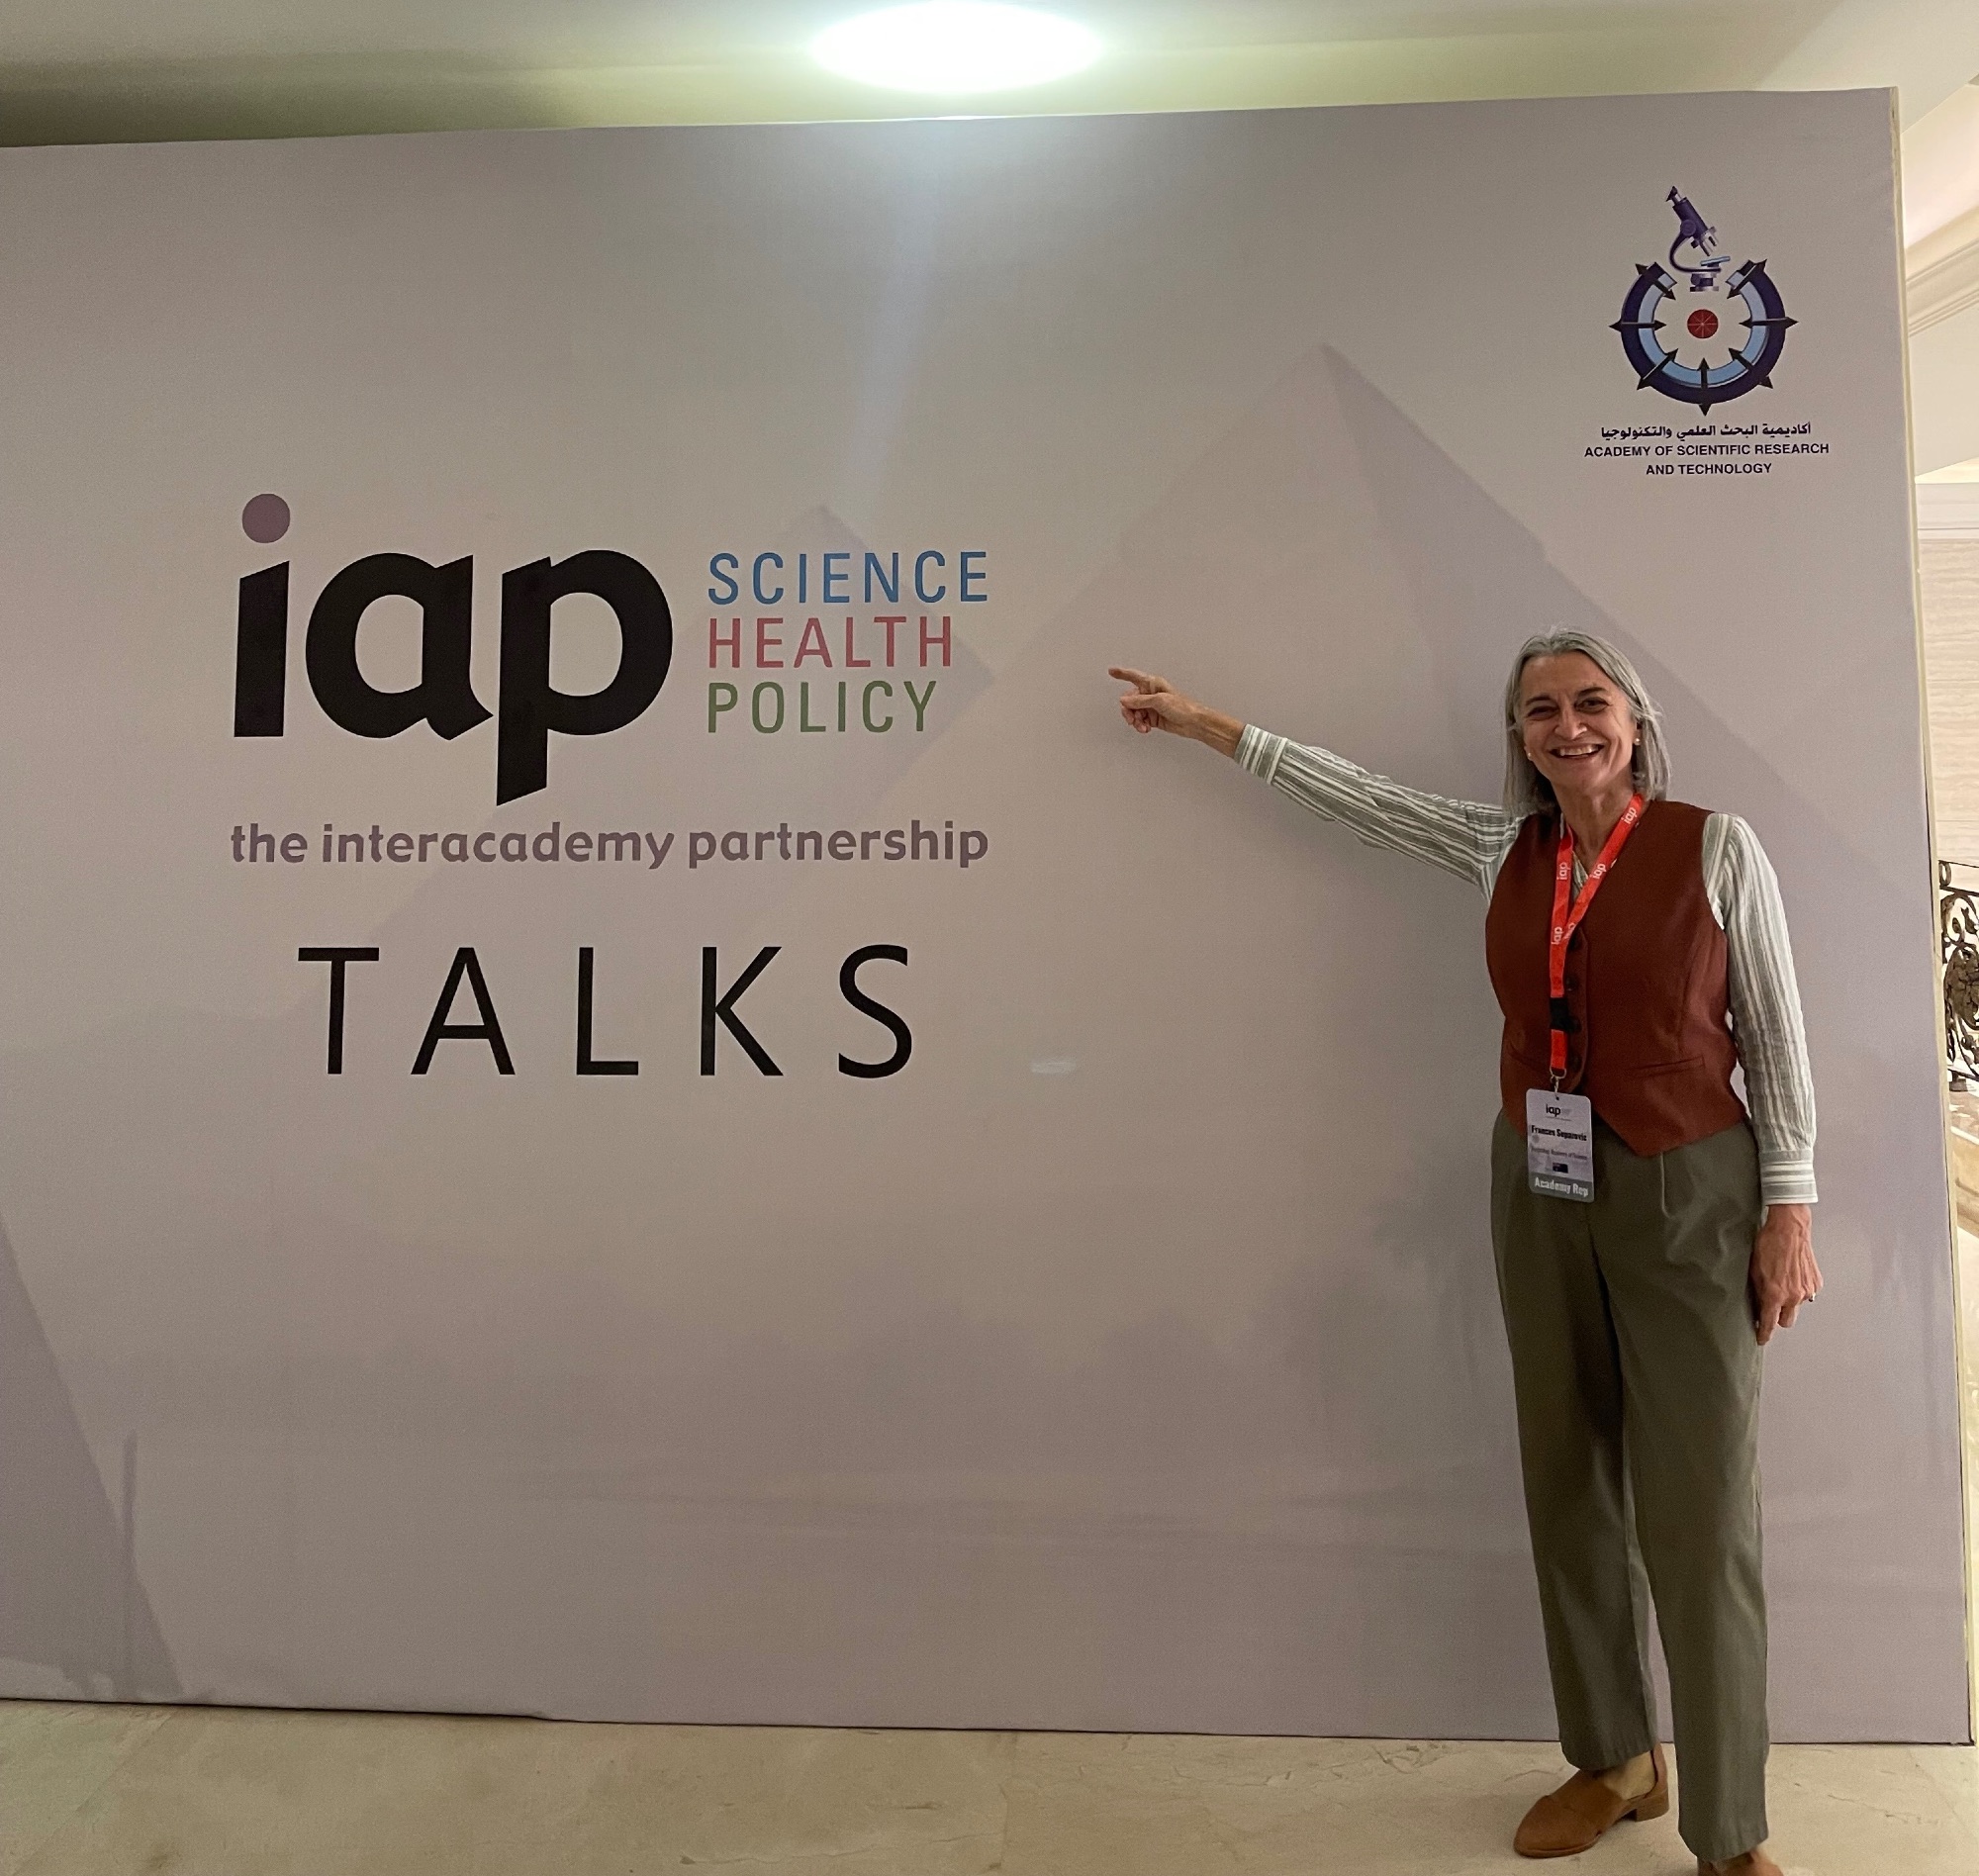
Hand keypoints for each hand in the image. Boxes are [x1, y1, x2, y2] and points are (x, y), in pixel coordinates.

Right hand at [1108, 667, 1242, 756]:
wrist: (1193, 722)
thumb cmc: (1183, 707)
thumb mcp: (1159, 701)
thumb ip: (1140, 701)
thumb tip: (1125, 700)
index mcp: (1152, 684)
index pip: (1133, 676)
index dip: (1121, 673)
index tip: (1111, 671)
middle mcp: (1150, 694)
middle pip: (1129, 700)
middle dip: (1129, 710)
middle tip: (1132, 719)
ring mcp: (1151, 706)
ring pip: (1133, 712)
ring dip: (1135, 720)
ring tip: (1142, 726)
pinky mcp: (1152, 717)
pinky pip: (1139, 721)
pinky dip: (1140, 725)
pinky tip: (1145, 728)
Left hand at [1750, 1203, 1819, 1344]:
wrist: (1789, 1229)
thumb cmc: (1768, 1245)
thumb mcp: (1754, 1270)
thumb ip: (1757, 1292)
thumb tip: (1757, 1305)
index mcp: (1775, 1295)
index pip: (1769, 1323)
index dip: (1764, 1334)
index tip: (1761, 1339)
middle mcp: (1793, 1296)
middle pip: (1786, 1321)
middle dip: (1778, 1318)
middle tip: (1770, 1308)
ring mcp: (1807, 1290)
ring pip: (1797, 1307)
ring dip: (1789, 1301)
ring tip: (1782, 1283)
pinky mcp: (1816, 1282)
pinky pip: (1807, 1293)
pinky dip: (1800, 1289)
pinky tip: (1792, 1275)